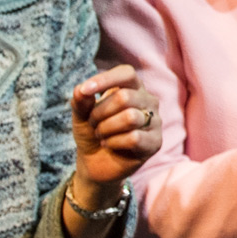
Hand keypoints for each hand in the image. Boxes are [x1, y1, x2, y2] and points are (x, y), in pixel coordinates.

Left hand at [71, 65, 161, 195]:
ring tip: (101, 135)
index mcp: (132, 88)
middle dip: (100, 113)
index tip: (85, 91)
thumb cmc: (92, 133)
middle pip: (125, 97)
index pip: (126, 74)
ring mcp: (155, 121)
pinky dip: (114, 143)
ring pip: (130, 117)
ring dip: (106, 128)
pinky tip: (111, 145)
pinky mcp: (155, 142)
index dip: (106, 79)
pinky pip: (134, 138)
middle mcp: (148, 101)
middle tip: (93, 124)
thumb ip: (81, 101)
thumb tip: (80, 90)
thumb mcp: (81, 115)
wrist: (95, 163)